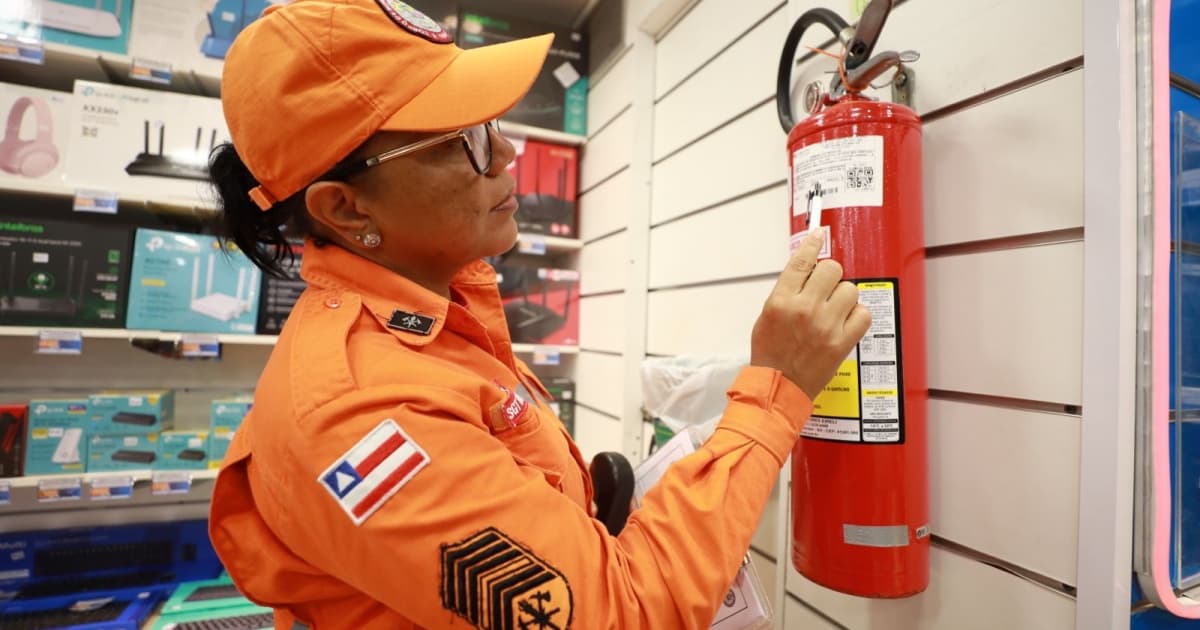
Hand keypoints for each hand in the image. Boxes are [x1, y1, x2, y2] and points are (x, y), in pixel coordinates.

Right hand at [750, 229, 871, 399]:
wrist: (778, 386)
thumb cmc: (771, 353)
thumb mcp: (767, 315)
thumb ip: (787, 291)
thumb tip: (807, 270)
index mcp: (781, 301)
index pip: (802, 260)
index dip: (813, 243)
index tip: (820, 233)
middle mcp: (804, 309)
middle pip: (832, 269)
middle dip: (830, 276)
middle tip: (825, 289)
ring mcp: (825, 325)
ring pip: (850, 289)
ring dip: (844, 297)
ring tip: (834, 310)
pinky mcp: (842, 341)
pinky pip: (864, 313)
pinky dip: (857, 315)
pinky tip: (846, 321)